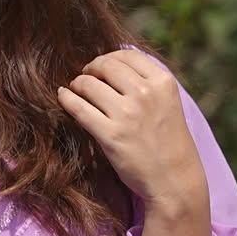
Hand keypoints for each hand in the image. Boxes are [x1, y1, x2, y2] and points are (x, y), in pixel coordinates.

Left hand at [58, 49, 211, 235]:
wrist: (174, 180)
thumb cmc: (169, 143)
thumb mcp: (168, 103)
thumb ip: (147, 83)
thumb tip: (112, 65)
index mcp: (163, 82)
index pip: (127, 55)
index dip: (108, 58)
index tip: (100, 67)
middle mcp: (146, 93)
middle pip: (105, 66)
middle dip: (91, 69)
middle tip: (85, 78)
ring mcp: (127, 114)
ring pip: (88, 84)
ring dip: (77, 84)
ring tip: (75, 90)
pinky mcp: (110, 135)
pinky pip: (78, 107)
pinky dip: (66, 98)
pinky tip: (62, 97)